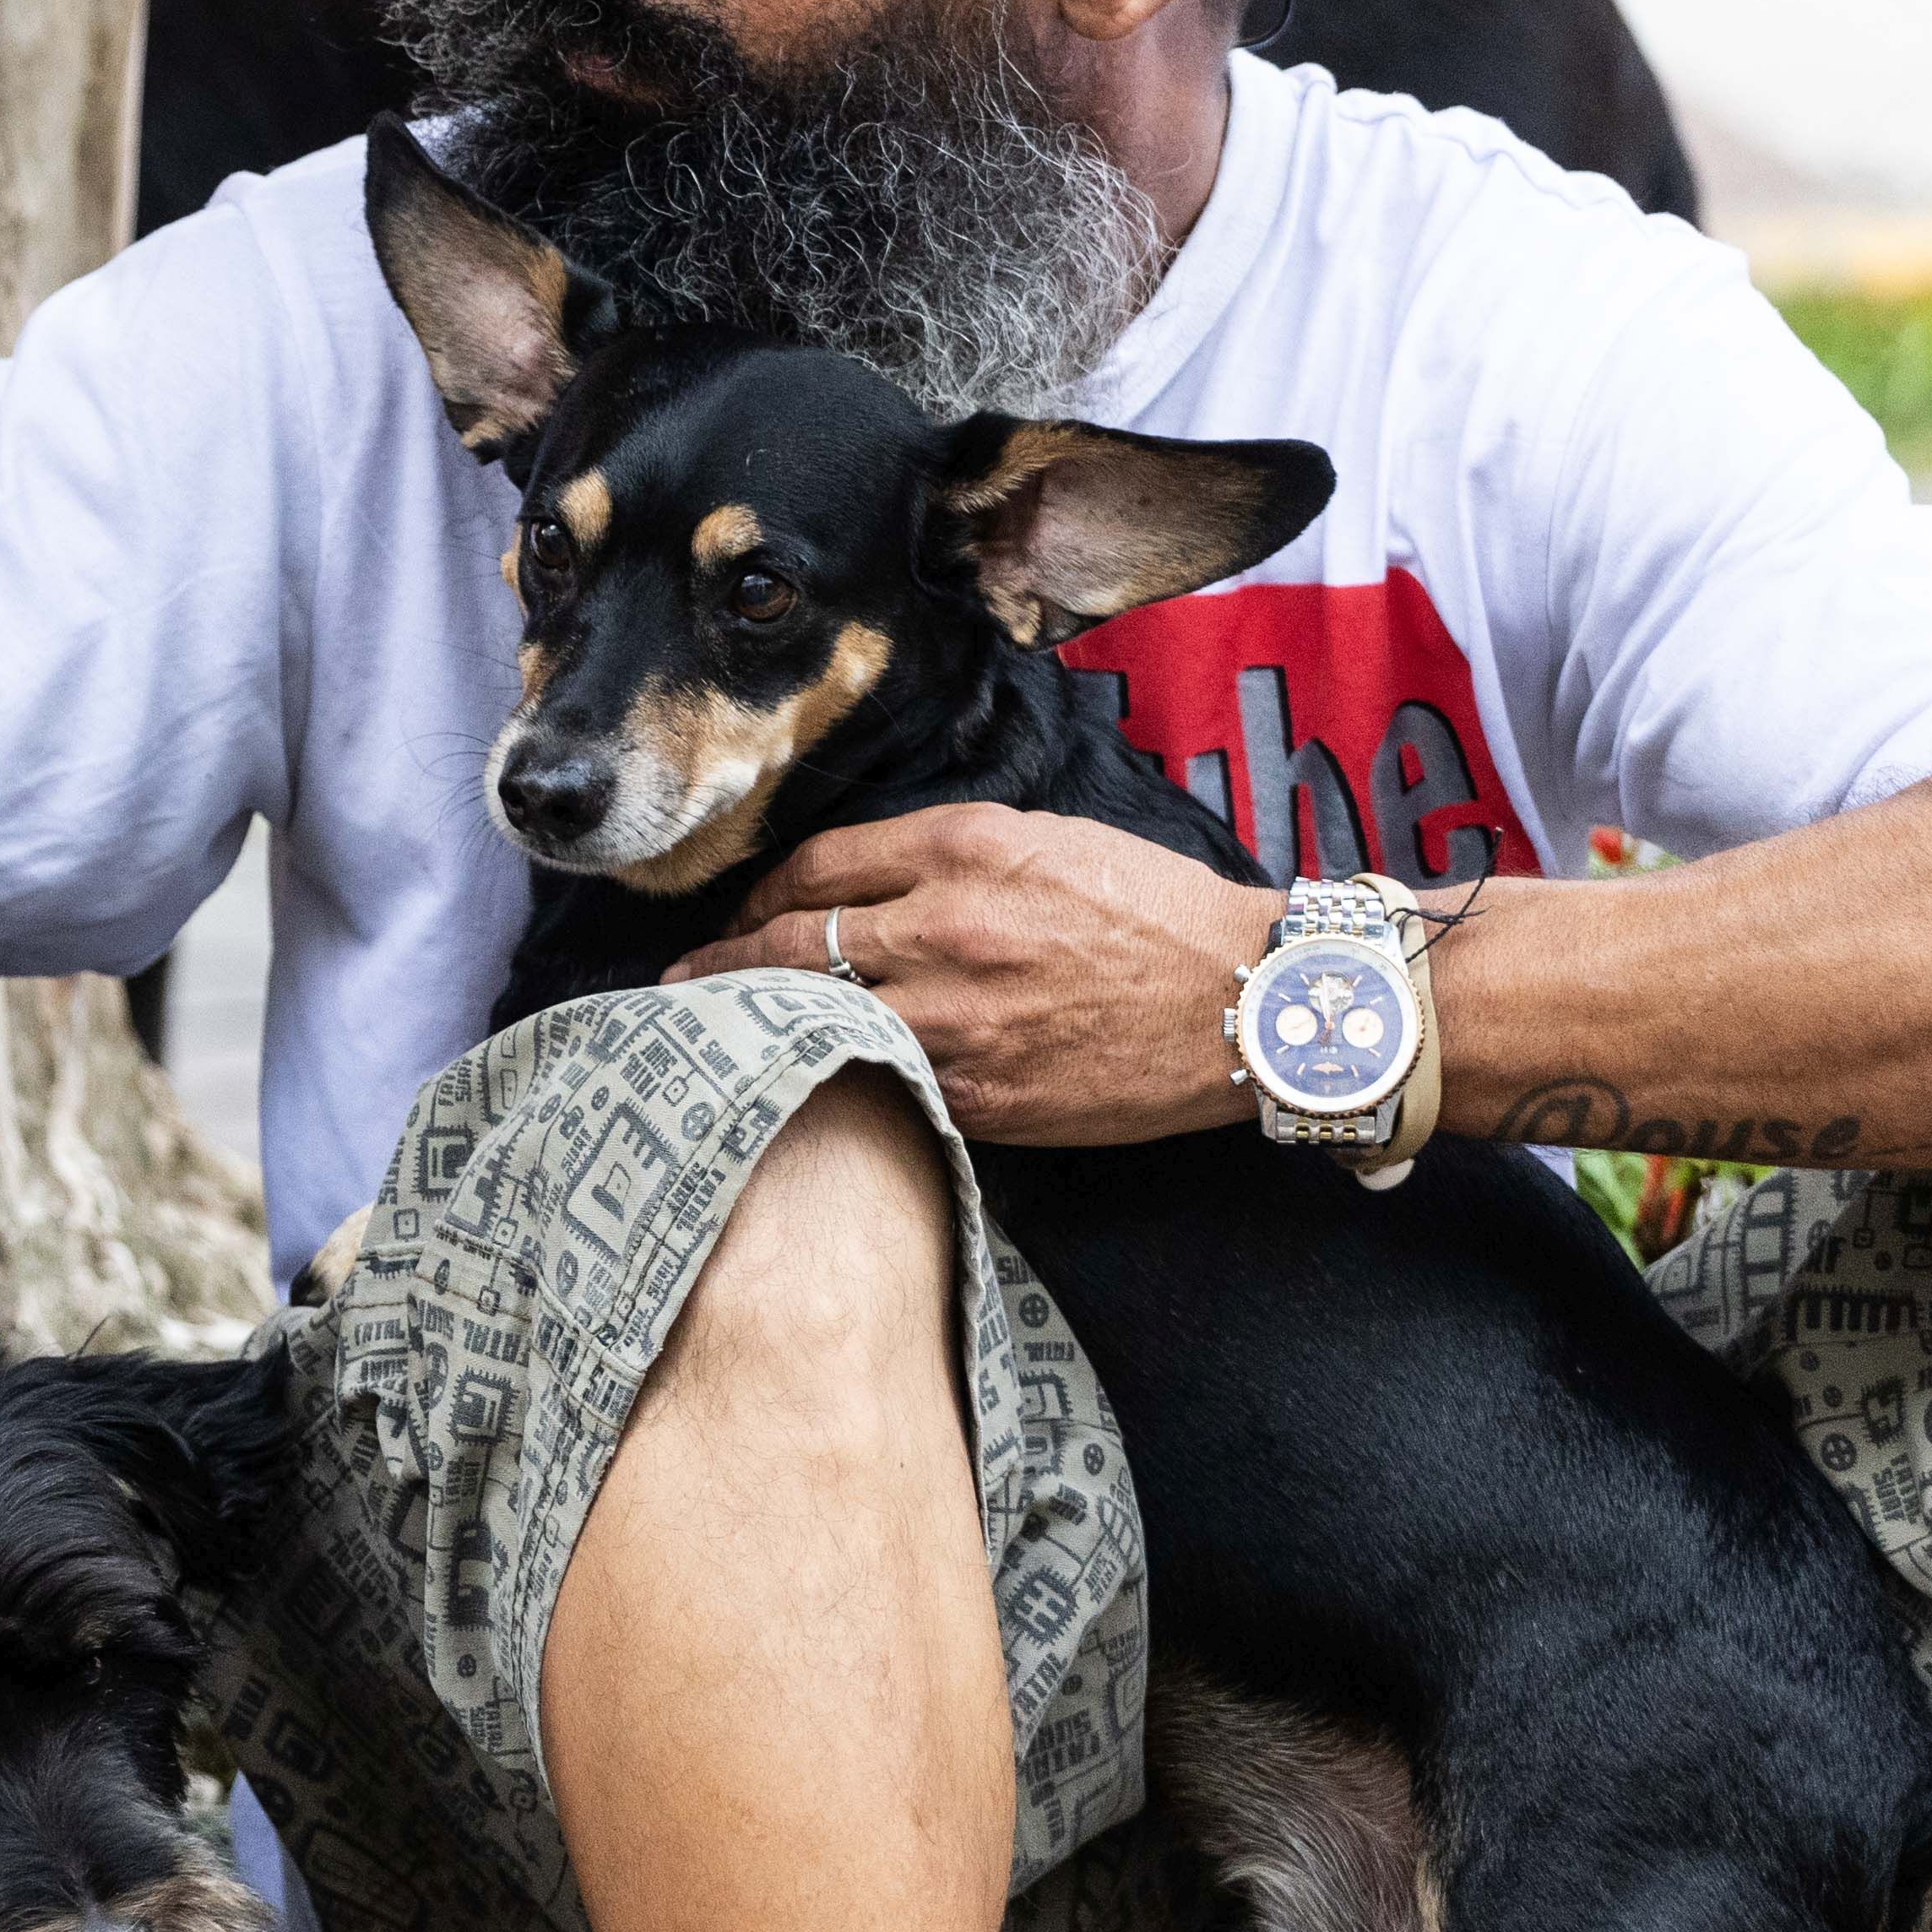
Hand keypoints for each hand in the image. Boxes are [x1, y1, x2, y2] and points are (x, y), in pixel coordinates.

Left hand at [671, 807, 1280, 1145]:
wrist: (1249, 1000)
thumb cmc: (1151, 909)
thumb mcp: (1043, 838)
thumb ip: (940, 854)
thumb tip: (848, 883)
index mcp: (962, 850)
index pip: (813, 870)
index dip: (759, 893)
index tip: (736, 912)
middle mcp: (946, 929)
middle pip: (791, 944)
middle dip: (722, 964)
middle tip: (682, 981)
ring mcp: (959, 1018)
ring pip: (819, 1019)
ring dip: (758, 1027)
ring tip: (715, 1035)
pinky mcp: (982, 1093)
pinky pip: (881, 1080)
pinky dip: (833, 1076)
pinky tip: (802, 1080)